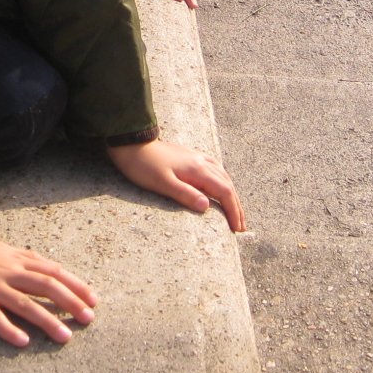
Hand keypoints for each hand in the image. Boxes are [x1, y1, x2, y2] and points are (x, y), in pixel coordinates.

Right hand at [0, 231, 96, 347]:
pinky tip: (22, 342)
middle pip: (47, 285)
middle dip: (71, 302)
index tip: (93, 299)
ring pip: (25, 303)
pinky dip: (8, 329)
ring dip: (48, 320)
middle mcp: (8, 269)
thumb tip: (43, 268)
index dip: (76, 284)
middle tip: (89, 319)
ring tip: (66, 337)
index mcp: (15, 257)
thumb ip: (20, 259)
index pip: (53, 270)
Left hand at [108, 139, 246, 231]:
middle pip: (227, 185)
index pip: (224, 192)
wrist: (131, 143)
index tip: (237, 229)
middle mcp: (201, 162)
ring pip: (222, 176)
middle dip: (236, 207)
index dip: (233, 211)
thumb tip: (207, 206)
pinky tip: (218, 186)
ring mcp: (196, 157)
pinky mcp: (189, 157)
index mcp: (197, 169)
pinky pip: (214, 169)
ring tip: (234, 211)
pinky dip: (222, 182)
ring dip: (231, 195)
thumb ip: (185, 194)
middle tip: (241, 227)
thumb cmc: (143, 166)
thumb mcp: (162, 183)